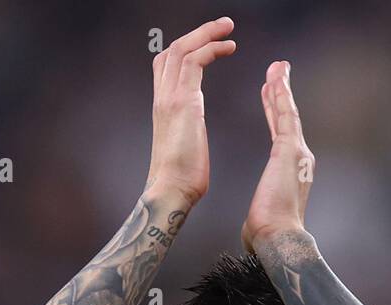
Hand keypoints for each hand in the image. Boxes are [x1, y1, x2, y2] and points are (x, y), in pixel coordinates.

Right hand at [145, 17, 236, 205]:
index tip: (209, 45)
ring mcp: (169, 98)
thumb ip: (185, 132)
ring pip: (182, 49)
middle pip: (172, 50)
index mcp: (164, 108)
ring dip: (206, 33)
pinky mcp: (182, 103)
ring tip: (228, 28)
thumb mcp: (182, 148)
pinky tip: (228, 48)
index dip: (187, 50)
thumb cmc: (181, 180)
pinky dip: (210, 48)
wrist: (171, 192)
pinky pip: (194, 62)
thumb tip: (190, 136)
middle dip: (197, 33)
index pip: (167, 66)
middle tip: (222, 26)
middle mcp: (162, 98)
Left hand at [242, 61, 314, 253]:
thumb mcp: (264, 215)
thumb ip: (264, 209)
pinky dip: (280, 95)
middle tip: (277, 71)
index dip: (275, 112)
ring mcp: (297, 152)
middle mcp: (299, 158)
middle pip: (288, 118)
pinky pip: (285, 115)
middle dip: (281, 94)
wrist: (279, 238)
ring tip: (277, 66)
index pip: (281, 133)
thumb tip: (256, 223)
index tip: (269, 94)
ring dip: (282, 87)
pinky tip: (274, 78)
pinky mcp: (290, 150)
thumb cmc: (268, 233)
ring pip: (289, 112)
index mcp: (290, 171)